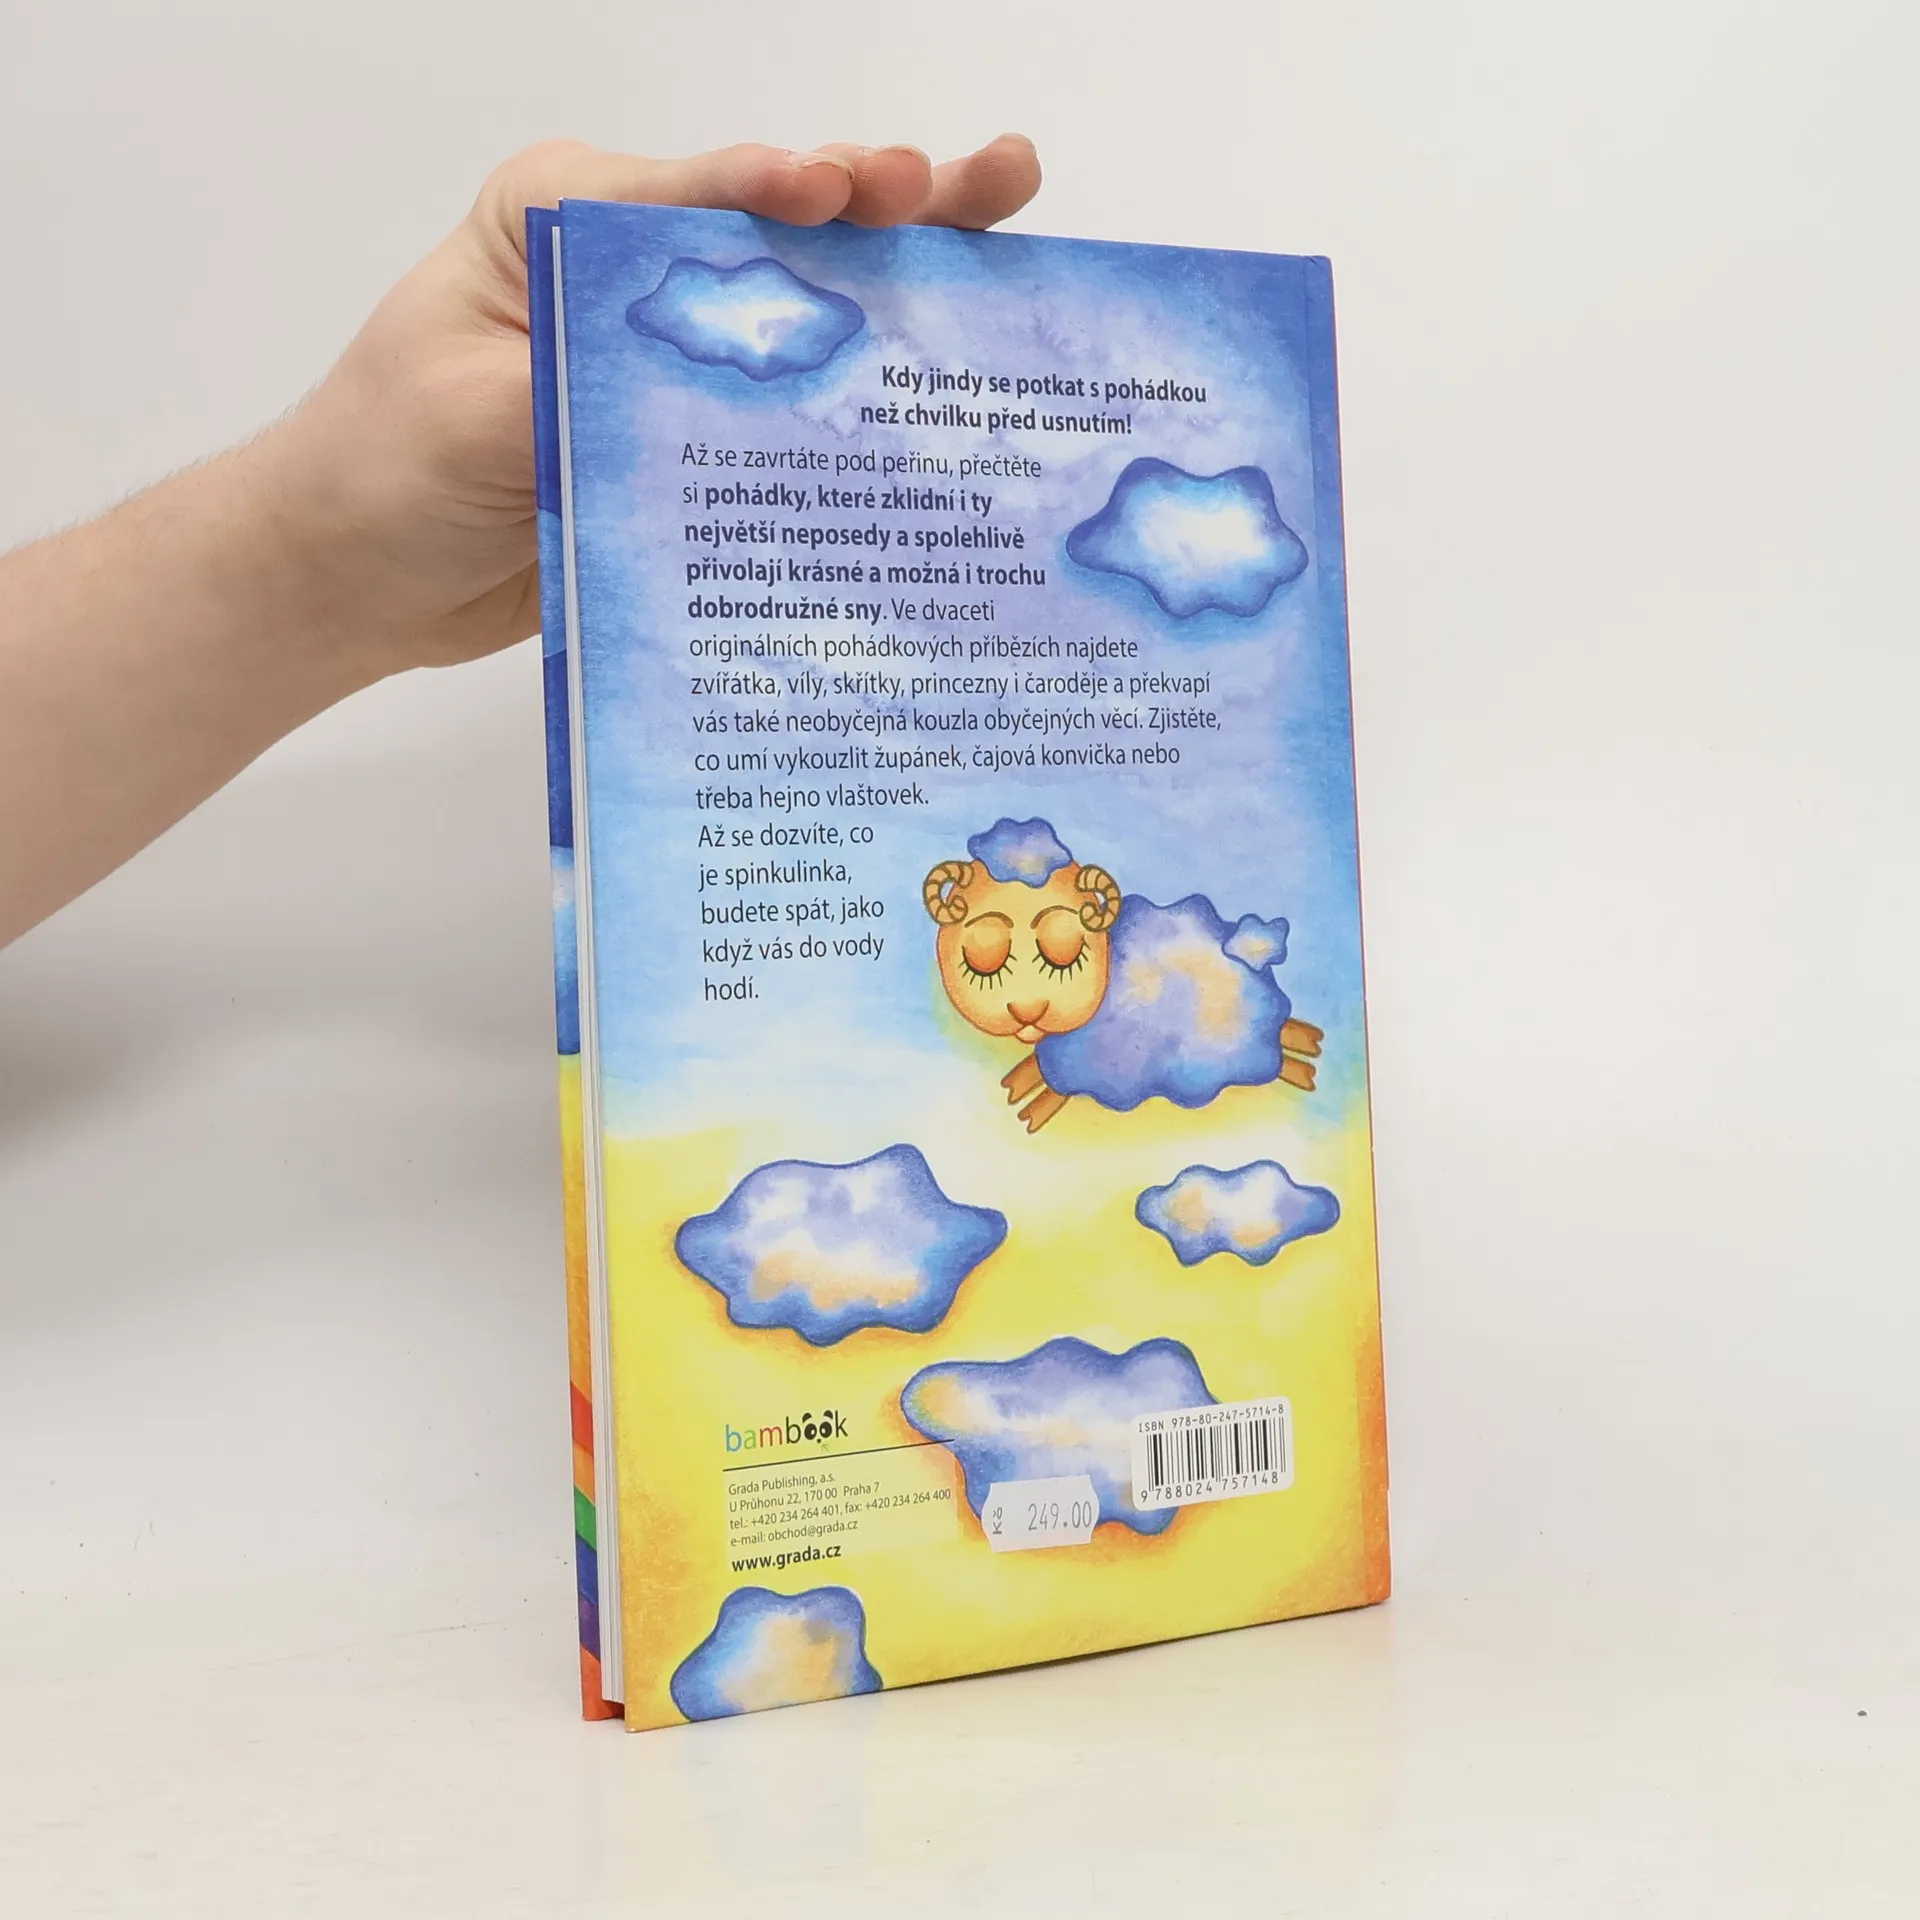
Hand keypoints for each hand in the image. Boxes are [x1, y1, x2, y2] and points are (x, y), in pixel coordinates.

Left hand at [268, 136, 1042, 681]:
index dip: (789, 188)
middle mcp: (635, 269)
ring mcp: (673, 352)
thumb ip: (594, 382)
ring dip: (908, 277)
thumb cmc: (382, 471)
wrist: (356, 580)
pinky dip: (871, 391)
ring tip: (1007, 224)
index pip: (697, 190)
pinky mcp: (694, 433)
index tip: (856, 192)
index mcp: (566, 221)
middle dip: (890, 204)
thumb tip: (726, 385)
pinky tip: (954, 375)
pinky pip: (792, 406)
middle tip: (990, 183)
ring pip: (806, 304)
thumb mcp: (475, 416)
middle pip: (779, 226)